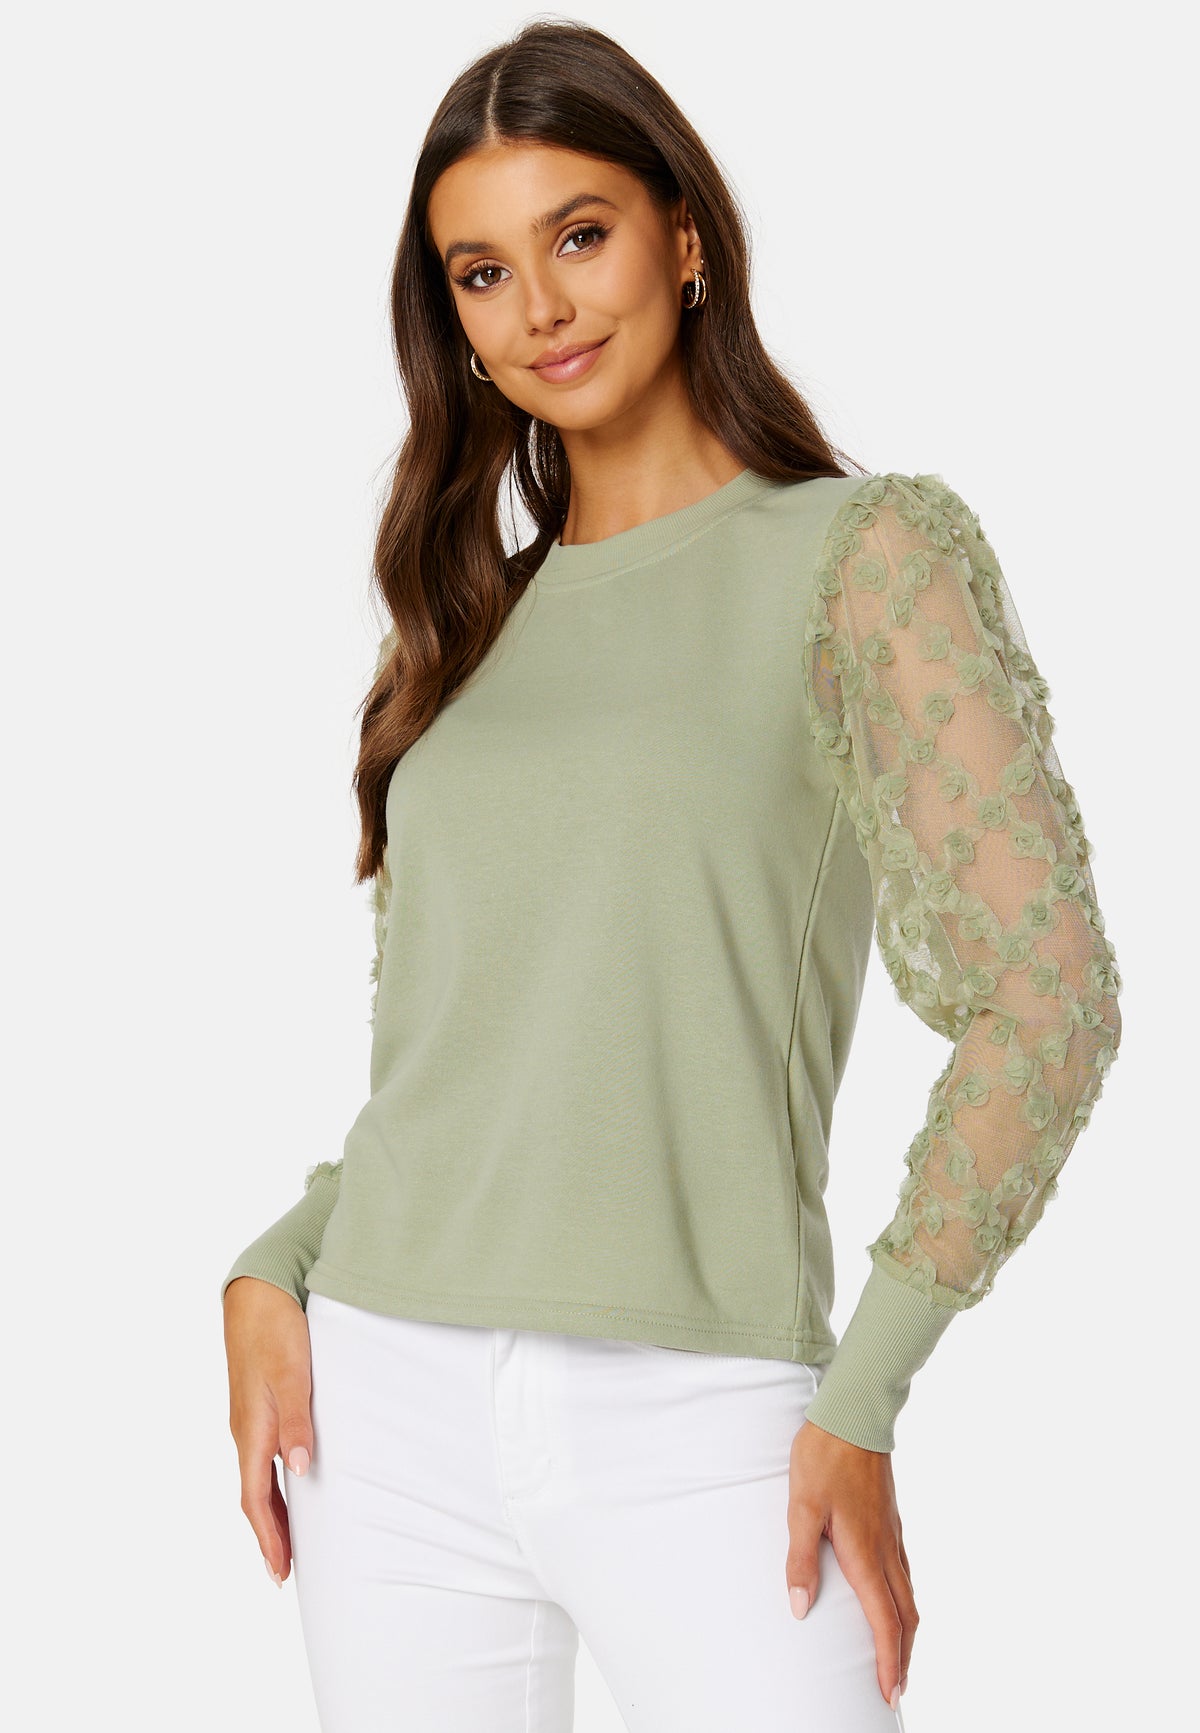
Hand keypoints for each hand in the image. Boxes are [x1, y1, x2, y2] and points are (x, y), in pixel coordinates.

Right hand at [223, 1275, 314, 1584]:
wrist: (256, 1290)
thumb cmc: (275, 1328)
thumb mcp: (292, 1373)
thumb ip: (296, 1421)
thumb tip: (299, 1470)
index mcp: (251, 1429)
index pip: (255, 1497)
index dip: (268, 1537)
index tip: (280, 1572)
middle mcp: (247, 1429)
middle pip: (254, 1495)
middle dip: (269, 1535)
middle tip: (285, 1572)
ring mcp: (251, 1417)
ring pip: (258, 1476)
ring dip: (272, 1511)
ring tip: (290, 1541)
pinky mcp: (260, 1403)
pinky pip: (263, 1456)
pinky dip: (274, 1481)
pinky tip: (292, 1482)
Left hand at [786, 1416, 915, 1709]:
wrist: (853, 1415)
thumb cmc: (824, 1458)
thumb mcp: (801, 1506)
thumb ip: (800, 1558)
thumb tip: (798, 1607)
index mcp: (864, 1552)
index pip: (883, 1621)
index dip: (888, 1662)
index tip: (889, 1692)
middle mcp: (885, 1549)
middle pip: (905, 1615)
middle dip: (904, 1657)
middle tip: (897, 1687)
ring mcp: (892, 1534)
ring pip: (909, 1594)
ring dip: (906, 1631)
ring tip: (898, 1654)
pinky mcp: (891, 1520)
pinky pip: (905, 1572)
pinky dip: (904, 1600)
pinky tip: (893, 1598)